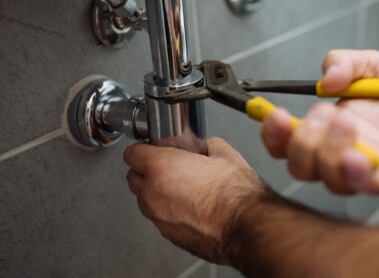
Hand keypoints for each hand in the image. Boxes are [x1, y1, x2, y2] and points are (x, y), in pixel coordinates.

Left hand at [123, 138, 264, 263]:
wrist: (247, 227)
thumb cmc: (236, 194)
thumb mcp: (224, 153)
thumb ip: (206, 144)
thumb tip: (205, 146)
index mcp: (161, 167)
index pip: (132, 153)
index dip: (144, 148)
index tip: (155, 148)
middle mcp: (153, 193)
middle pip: (133, 177)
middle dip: (146, 169)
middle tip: (168, 165)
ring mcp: (159, 217)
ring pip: (144, 200)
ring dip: (155, 191)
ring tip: (181, 186)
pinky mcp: (169, 235)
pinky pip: (159, 217)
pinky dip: (168, 210)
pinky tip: (189, 205)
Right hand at [261, 50, 378, 194]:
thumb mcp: (372, 64)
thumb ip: (344, 63)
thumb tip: (324, 79)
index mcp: (329, 128)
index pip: (287, 142)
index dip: (273, 133)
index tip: (274, 113)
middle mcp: (342, 152)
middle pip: (300, 166)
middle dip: (303, 141)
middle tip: (325, 113)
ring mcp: (367, 168)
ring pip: (329, 180)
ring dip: (327, 154)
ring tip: (347, 124)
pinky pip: (367, 186)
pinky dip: (355, 175)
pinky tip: (359, 156)